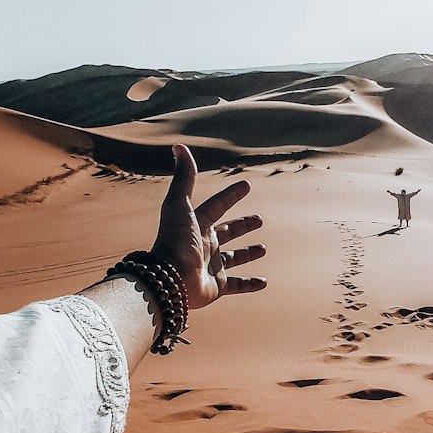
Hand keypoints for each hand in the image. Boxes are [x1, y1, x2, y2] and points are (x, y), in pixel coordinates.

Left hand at [151, 145, 266, 309]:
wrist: (169, 280)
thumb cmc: (175, 241)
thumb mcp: (180, 205)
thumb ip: (184, 177)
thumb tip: (178, 145)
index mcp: (197, 225)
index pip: (217, 206)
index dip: (231, 195)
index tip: (247, 185)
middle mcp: (204, 245)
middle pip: (227, 232)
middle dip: (243, 224)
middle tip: (259, 219)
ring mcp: (210, 266)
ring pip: (233, 258)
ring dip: (247, 253)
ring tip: (263, 248)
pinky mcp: (215, 287)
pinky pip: (236, 285)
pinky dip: (250, 284)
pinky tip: (263, 282)